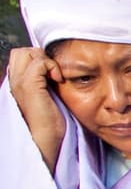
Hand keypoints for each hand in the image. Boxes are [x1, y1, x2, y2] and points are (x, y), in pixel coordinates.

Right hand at [8, 47, 66, 168]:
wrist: (46, 137)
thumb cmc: (50, 120)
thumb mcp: (46, 96)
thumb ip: (45, 81)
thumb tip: (55, 70)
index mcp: (17, 82)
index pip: (21, 56)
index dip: (38, 59)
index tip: (53, 73)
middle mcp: (14, 80)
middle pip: (22, 51)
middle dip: (41, 56)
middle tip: (54, 73)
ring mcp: (20, 82)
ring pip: (28, 52)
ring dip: (46, 60)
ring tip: (56, 76)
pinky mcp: (29, 86)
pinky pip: (39, 62)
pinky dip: (51, 66)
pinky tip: (58, 80)